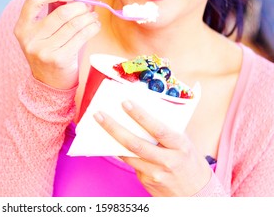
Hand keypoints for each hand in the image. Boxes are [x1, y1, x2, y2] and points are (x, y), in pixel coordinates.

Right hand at [14, 0, 100, 89]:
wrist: (49, 82)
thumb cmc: (49, 48)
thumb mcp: (46, 26)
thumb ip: (52, 1)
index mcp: (22, 27)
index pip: (34, 0)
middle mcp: (29, 39)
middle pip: (61, 13)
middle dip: (79, 7)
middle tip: (88, 7)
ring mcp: (43, 51)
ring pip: (74, 25)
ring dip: (89, 17)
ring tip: (93, 16)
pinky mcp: (58, 59)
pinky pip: (81, 37)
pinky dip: (92, 28)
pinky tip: (95, 25)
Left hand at [93, 100, 211, 195]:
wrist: (198, 195)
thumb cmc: (190, 162)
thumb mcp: (185, 143)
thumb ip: (167, 130)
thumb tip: (143, 111)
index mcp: (180, 146)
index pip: (157, 129)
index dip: (140, 116)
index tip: (125, 103)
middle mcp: (167, 161)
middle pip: (135, 144)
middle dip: (114, 128)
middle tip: (99, 114)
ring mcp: (155, 173)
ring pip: (128, 155)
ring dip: (111, 139)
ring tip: (99, 124)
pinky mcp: (147, 181)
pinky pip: (130, 163)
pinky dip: (120, 151)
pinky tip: (110, 141)